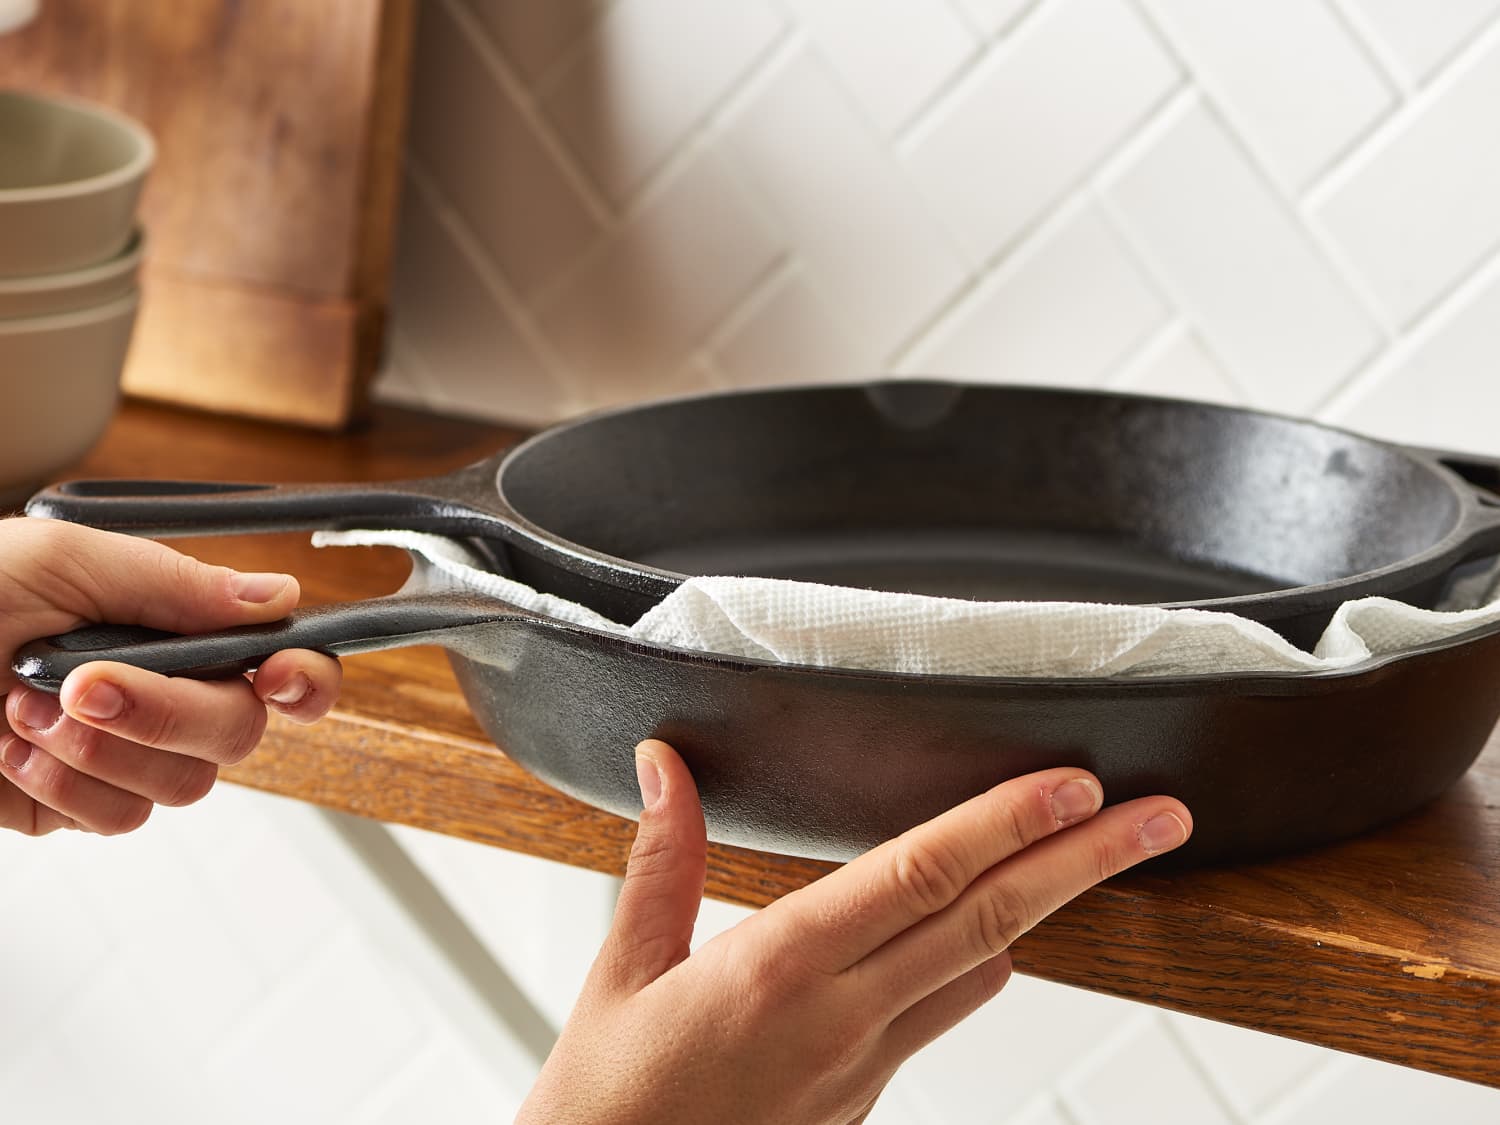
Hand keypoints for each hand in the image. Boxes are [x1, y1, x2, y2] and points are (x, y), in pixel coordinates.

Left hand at [0, 518, 341, 835]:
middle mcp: (161, 692)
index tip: (278, 676)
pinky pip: (117, 817)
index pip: (277, 658)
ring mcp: (123, 753)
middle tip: (88, 685)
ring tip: (21, 708)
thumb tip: (276, 596)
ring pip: (184, 785)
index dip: (303, 676)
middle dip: (168, 712)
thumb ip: (174, 583)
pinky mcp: (76, 804)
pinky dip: (63, 784)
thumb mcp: (60, 561)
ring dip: (101, 750)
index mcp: (170, 627)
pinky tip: (11, 748)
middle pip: (239, 729)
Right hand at [519, 741, 1191, 1124]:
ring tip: (1091, 853)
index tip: (1074, 786)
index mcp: (778, 971)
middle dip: (1083, 862)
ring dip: (1038, 909)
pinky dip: (977, 960)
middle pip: (987, 922)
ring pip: (980, 972)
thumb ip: (661, 860)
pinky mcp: (863, 1097)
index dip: (1004, 826)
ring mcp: (863, 1066)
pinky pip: (943, 1015)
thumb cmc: (608, 1104)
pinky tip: (981, 930)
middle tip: (1158, 817)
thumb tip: (668, 765)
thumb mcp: (621, 972)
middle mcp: (840, 1019)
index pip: (917, 879)